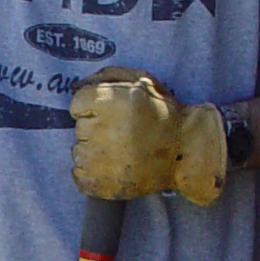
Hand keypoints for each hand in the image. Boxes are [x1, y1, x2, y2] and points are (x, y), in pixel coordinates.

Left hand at [69, 67, 226, 205]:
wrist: (185, 150)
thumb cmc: (162, 111)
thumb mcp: (140, 80)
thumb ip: (105, 76)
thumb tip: (74, 86)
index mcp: (111, 101)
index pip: (77, 104)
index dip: (93, 108)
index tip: (111, 113)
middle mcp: (102, 130)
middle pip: (79, 128)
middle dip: (95, 129)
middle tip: (121, 133)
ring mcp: (100, 160)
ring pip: (78, 152)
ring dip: (93, 151)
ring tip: (120, 150)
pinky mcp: (100, 184)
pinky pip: (79, 175)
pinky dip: (91, 173)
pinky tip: (113, 167)